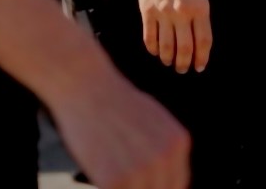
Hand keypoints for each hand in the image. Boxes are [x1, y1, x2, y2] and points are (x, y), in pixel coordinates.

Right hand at [50, 57, 190, 188]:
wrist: (87, 87)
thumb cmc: (116, 103)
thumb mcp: (154, 119)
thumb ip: (165, 148)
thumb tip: (169, 176)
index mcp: (179, 142)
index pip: (177, 185)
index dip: (159, 188)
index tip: (144, 184)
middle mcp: (166, 158)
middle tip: (126, 180)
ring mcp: (141, 170)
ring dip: (125, 188)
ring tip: (112, 173)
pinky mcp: (115, 181)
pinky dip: (107, 187)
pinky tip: (100, 174)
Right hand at [134, 0, 211, 73]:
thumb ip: (199, 9)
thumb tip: (198, 32)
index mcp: (199, 5)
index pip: (203, 40)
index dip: (202, 57)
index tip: (200, 66)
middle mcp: (182, 12)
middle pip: (184, 49)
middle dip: (184, 64)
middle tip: (183, 70)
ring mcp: (163, 12)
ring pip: (166, 47)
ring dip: (168, 60)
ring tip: (170, 63)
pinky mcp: (146, 10)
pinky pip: (149, 37)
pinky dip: (153, 49)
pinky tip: (156, 51)